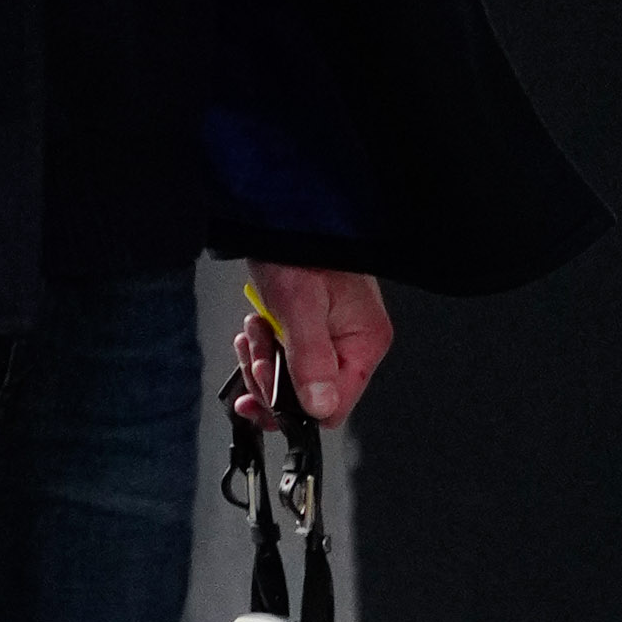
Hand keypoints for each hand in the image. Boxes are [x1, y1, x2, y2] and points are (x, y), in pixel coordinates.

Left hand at [240, 262, 394, 426]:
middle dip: (272, 378)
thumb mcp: (300, 307)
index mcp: (365, 342)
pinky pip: (286, 359)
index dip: (294, 405)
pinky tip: (257, 328)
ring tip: (256, 330)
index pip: (334, 406)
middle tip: (257, 349)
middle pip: (309, 396)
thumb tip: (320, 406)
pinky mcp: (313, 330)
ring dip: (263, 361)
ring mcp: (332, 337)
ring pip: (292, 380)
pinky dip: (265, 348)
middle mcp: (353, 343)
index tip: (264, 386)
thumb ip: (310, 360)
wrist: (283, 215)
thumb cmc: (298, 248)